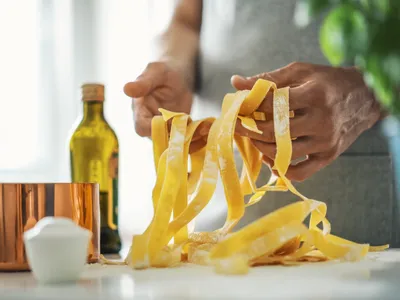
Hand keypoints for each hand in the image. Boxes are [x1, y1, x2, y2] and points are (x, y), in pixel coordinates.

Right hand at [124, 62, 208, 152]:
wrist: (179, 73)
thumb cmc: (164, 70)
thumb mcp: (155, 73)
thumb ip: (143, 83)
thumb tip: (126, 89)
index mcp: (140, 110)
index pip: (141, 128)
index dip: (155, 129)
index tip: (171, 121)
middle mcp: (150, 122)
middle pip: (159, 139)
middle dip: (176, 137)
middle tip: (194, 129)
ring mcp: (165, 128)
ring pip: (174, 143)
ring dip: (190, 140)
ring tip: (204, 130)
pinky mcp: (178, 130)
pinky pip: (185, 140)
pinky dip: (196, 138)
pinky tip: (206, 129)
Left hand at [232, 62, 382, 180]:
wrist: (366, 97)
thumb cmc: (329, 82)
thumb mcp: (300, 72)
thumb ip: (268, 79)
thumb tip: (236, 82)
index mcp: (314, 95)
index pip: (271, 105)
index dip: (249, 107)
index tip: (237, 108)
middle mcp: (321, 121)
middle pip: (273, 132)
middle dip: (248, 130)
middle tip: (237, 125)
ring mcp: (325, 142)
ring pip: (282, 154)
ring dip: (261, 148)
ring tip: (255, 137)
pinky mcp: (328, 156)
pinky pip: (299, 172)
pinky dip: (281, 169)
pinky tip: (272, 158)